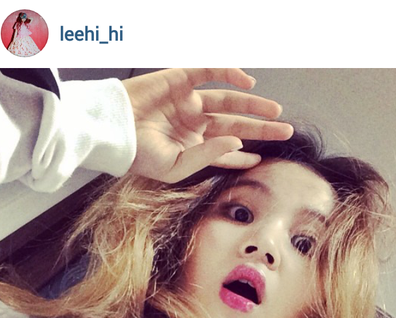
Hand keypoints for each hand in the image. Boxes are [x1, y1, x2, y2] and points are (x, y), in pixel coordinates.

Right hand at [122, 68, 292, 182]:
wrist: (111, 130)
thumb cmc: (137, 155)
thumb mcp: (176, 166)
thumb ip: (208, 155)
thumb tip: (238, 143)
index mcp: (190, 147)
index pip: (223, 152)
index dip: (243, 156)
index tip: (261, 159)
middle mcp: (193, 125)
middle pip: (233, 125)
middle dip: (259, 128)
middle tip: (284, 130)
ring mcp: (188, 102)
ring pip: (228, 100)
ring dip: (253, 104)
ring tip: (275, 111)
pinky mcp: (180, 80)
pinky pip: (210, 72)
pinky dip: (229, 73)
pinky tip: (248, 81)